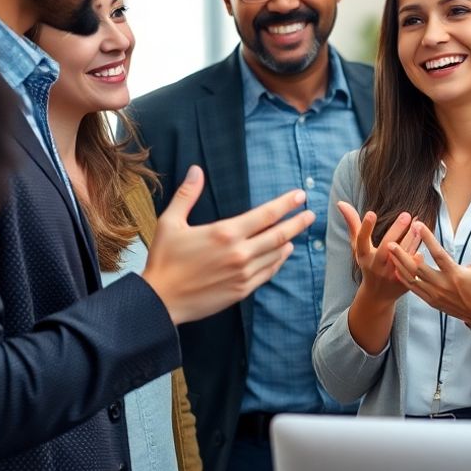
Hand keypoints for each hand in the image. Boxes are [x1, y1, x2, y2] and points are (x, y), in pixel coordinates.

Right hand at [142, 165, 312, 323]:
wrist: (160, 300)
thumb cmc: (164, 260)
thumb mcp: (170, 222)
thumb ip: (187, 195)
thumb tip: (196, 170)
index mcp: (225, 233)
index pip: (266, 215)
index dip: (286, 204)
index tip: (300, 196)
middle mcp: (240, 253)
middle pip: (279, 235)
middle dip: (297, 222)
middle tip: (310, 214)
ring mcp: (243, 273)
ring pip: (276, 255)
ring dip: (289, 242)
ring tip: (296, 233)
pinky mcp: (242, 290)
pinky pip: (268, 273)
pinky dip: (278, 261)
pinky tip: (282, 255)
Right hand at [338, 202, 414, 304]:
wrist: (378, 294)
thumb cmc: (367, 263)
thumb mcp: (358, 246)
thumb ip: (353, 224)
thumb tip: (341, 202)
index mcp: (363, 256)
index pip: (362, 240)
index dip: (366, 227)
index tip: (371, 212)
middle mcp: (376, 266)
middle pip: (386, 247)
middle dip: (396, 231)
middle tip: (406, 214)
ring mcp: (390, 275)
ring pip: (402, 255)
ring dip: (411, 239)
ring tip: (418, 224)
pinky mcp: (403, 281)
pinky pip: (413, 266)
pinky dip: (418, 253)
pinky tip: (424, 239)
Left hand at [389, 222, 470, 323]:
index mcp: (455, 274)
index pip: (438, 254)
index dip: (428, 239)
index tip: (418, 225)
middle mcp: (442, 285)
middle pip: (418, 268)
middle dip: (403, 255)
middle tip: (391, 243)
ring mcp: (434, 294)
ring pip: (412, 279)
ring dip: (399, 265)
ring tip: (389, 252)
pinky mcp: (430, 300)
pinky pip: (412, 289)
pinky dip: (403, 278)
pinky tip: (395, 267)